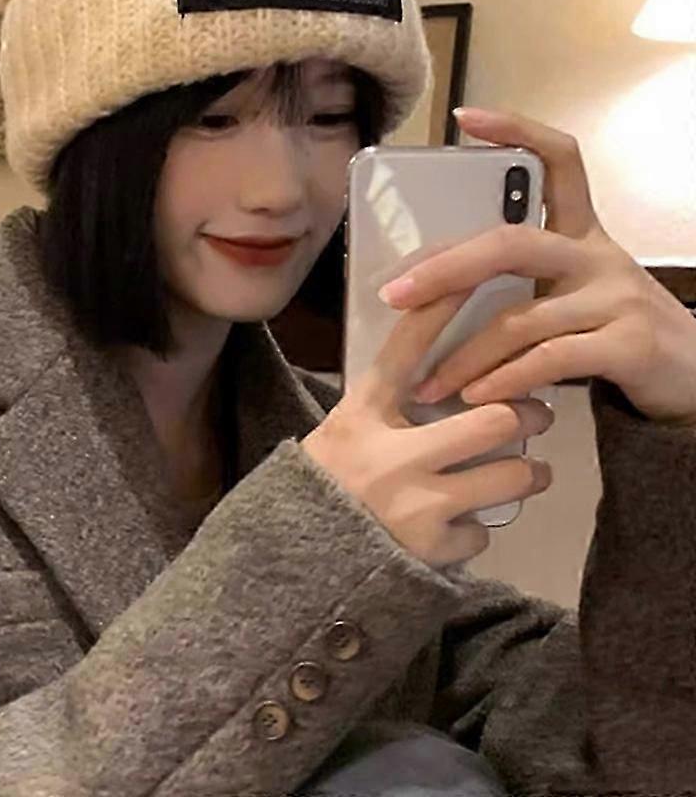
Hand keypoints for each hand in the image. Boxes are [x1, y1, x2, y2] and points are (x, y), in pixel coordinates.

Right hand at [302, 288, 554, 569]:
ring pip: (510, 475)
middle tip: (533, 416)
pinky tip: (460, 524)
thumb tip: (442, 367)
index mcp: (363, 415)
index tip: (473, 274)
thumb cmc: (326, 482)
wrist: (301, 561)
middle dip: (525, 416)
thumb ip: (388, 402)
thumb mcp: (347, 429)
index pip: (405, 350)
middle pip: (494, 419)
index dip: (441, 308)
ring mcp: (415, 505)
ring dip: (524, 473)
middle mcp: (390, 454)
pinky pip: (485, 530)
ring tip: (524, 472)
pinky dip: (478, 527)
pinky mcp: (432, 550)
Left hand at [378, 108, 695, 427]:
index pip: (559, 161)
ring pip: (519, 318)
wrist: (691, 380)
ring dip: (463, 356)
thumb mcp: (572, 295)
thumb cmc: (612, 333)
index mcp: (582, 234)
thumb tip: (429, 292)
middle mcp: (597, 256)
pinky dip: (503, 381)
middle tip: (395, 295)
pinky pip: (548, 359)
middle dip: (444, 269)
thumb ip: (520, 285)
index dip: (516, 132)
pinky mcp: (629, 343)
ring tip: (426, 383)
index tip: (466, 118)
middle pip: (512, 243)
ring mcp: (616, 297)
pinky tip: (475, 398)